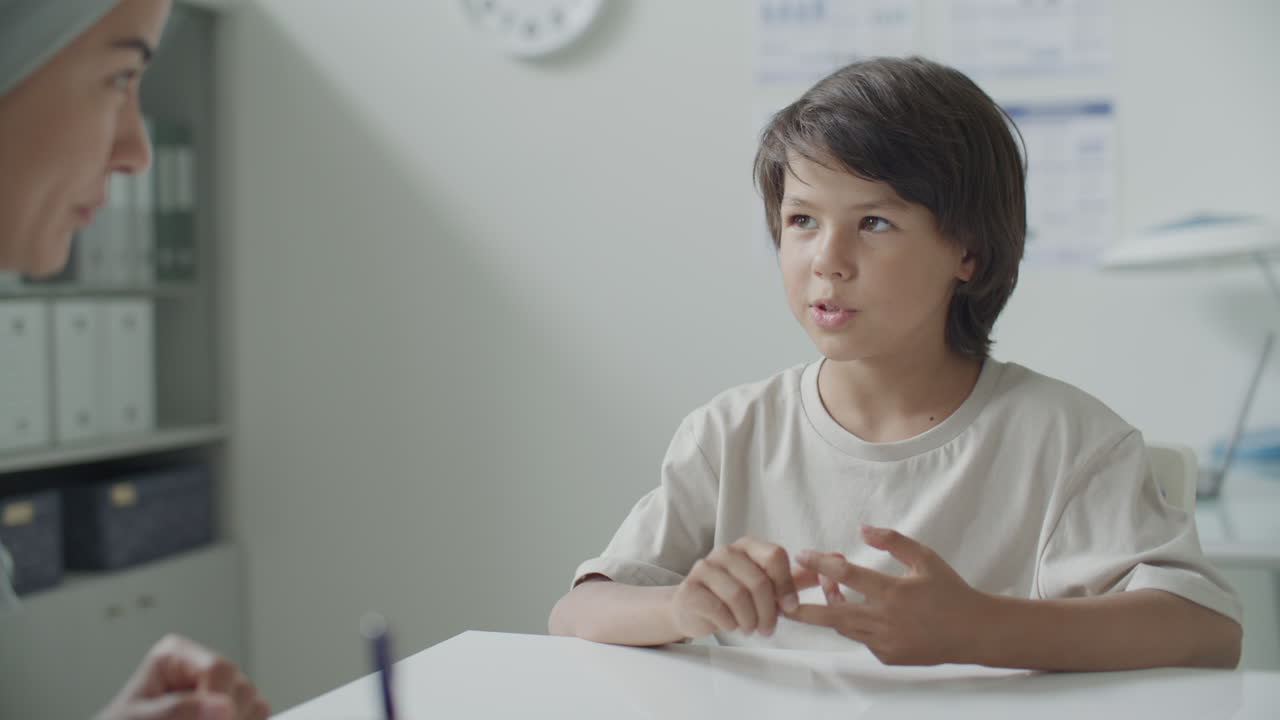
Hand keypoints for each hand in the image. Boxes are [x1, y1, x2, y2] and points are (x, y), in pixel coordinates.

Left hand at [95, 634, 269, 719]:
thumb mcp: (139, 719)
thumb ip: (177, 710)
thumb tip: (222, 706)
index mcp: (176, 655)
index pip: (217, 668)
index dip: (217, 699)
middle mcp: (202, 667)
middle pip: (240, 686)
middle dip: (224, 716)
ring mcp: (219, 688)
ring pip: (252, 702)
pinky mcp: (230, 708)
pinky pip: (257, 714)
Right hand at [669, 537, 800, 639]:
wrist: (692, 607)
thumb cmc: (734, 595)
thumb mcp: (766, 584)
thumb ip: (795, 577)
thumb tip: (830, 565)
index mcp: (748, 546)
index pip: (775, 556)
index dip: (786, 584)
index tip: (790, 607)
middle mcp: (725, 551)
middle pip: (759, 580)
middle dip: (768, 611)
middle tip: (768, 628)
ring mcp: (704, 568)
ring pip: (738, 595)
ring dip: (750, 620)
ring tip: (751, 628)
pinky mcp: (690, 588)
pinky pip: (717, 608)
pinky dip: (730, 623)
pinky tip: (732, 625)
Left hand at [786, 526, 989, 665]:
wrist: (974, 632)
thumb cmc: (950, 590)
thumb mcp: (924, 558)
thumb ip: (892, 541)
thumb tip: (862, 529)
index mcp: (893, 592)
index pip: (848, 575)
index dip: (821, 563)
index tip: (802, 554)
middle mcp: (885, 620)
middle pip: (833, 614)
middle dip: (803, 608)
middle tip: (782, 601)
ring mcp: (885, 642)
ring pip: (845, 626)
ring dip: (831, 610)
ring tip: (830, 589)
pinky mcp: (888, 656)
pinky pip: (862, 639)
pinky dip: (856, 624)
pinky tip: (861, 610)